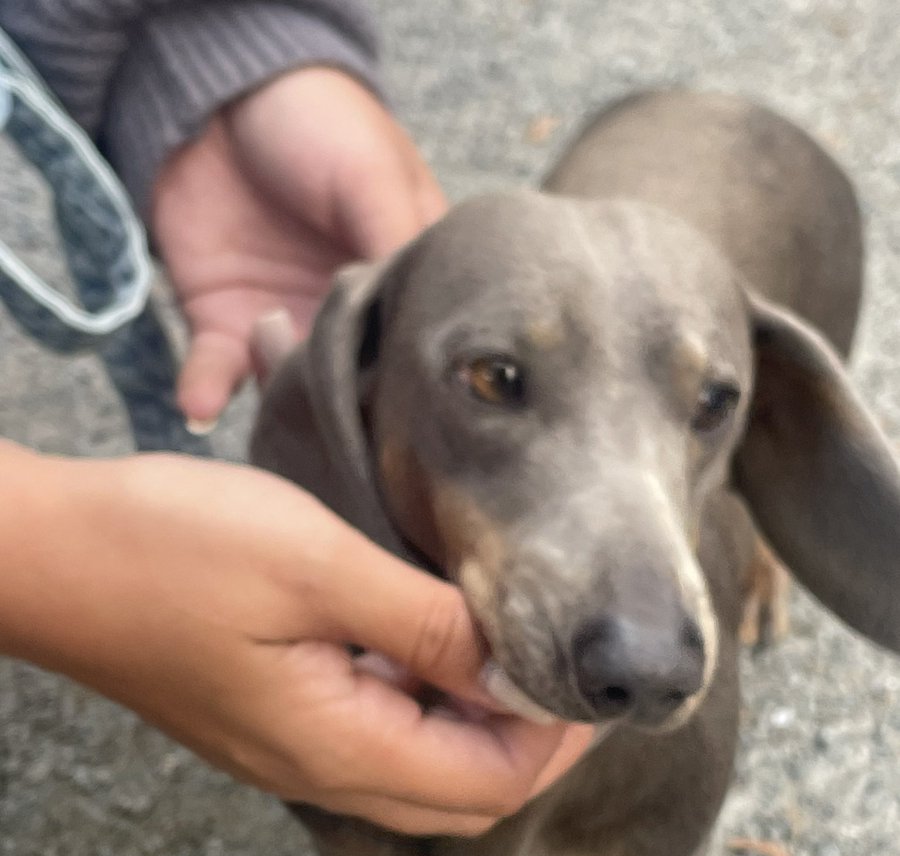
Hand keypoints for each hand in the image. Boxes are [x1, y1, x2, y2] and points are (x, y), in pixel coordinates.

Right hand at [1, 446, 586, 836]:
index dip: (553, 739)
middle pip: (460, 793)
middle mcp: (316, 767)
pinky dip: (420, 700)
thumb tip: (517, 666)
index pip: (489, 785)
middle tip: (558, 661)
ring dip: (473, 719)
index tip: (584, 673)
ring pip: (416, 766)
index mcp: (338, 746)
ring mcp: (287, 748)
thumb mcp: (317, 568)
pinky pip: (370, 734)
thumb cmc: (170, 549)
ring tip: (504, 641)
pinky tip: (423, 634)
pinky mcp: (267, 716)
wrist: (47, 557)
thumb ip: (426, 625)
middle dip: (526, 739)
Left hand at [151, 67, 445, 424]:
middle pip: (356, 387)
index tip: (405, 402)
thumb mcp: (374, 176)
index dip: (411, 378)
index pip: (416, 346)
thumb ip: (396, 246)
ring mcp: (287, 325)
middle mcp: (349, 318)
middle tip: (340, 423)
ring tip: (281, 406)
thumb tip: (419, 332)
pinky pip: (218, 374)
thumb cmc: (317, 119)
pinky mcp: (225, 326)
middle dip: (346, 409)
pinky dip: (207, 394)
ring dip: (285, 405)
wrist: (215, 89)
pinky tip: (200, 405)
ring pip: (293, 393)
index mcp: (401, 283)